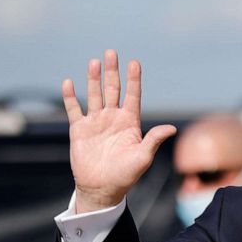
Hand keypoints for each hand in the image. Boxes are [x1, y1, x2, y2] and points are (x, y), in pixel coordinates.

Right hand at [62, 50, 176, 212]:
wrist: (102, 188)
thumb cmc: (126, 175)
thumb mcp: (142, 157)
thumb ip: (154, 140)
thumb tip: (171, 128)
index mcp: (130, 123)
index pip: (133, 96)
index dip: (133, 80)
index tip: (135, 62)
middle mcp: (113, 119)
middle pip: (113, 90)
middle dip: (112, 72)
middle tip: (111, 52)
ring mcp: (96, 122)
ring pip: (95, 95)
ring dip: (93, 79)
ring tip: (94, 62)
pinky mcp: (79, 130)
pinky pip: (74, 109)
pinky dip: (71, 97)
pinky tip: (69, 82)